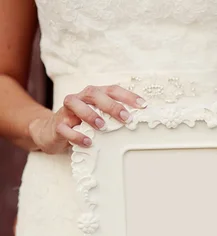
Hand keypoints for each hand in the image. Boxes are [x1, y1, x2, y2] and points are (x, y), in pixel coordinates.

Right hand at [29, 85, 146, 153]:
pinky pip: (64, 128)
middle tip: (126, 117)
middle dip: (111, 104)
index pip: (112, 90)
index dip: (127, 96)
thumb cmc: (83, 124)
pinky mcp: (57, 126)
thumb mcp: (100, 119)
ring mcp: (66, 111)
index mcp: (94, 95)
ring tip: (103, 126)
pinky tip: (88, 142)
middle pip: (94, 93)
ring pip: (74, 103)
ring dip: (89, 114)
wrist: (51, 132)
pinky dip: (76, 135)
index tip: (143, 105)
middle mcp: (80, 98)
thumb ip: (116, 118)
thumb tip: (141, 124)